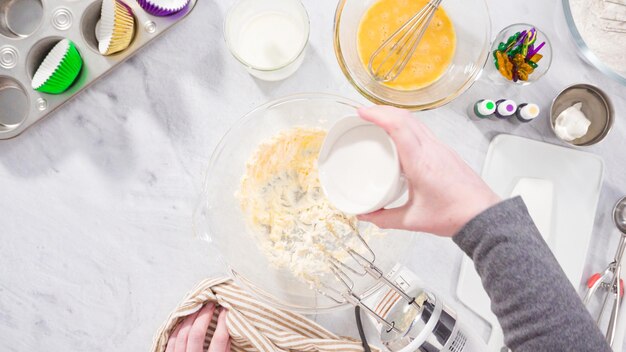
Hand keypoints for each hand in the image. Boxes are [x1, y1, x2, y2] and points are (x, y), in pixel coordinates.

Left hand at [166, 303, 229, 351]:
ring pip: (182, 334)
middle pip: (196, 333)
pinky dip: (179, 326)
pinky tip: (186, 319)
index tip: (226, 309)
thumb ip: (224, 349)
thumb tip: (228, 327)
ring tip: (199, 307)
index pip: (219, 339)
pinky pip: (172, 339)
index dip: (223, 321)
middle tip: (211, 303)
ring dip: (191, 317)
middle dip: (204, 315)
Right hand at [356, 106, 499, 236]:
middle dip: (382, 110)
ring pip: (415, 121)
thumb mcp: (413, 220)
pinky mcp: (445, 151)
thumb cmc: (454, 214)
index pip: (399, 127)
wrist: (482, 215)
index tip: (362, 112)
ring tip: (379, 119)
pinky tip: (400, 134)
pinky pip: (423, 130)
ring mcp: (440, 148)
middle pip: (405, 117)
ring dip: (395, 115)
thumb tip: (365, 215)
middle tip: (365, 113)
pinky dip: (407, 125)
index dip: (378, 115)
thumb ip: (385, 219)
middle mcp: (431, 150)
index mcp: (420, 163)